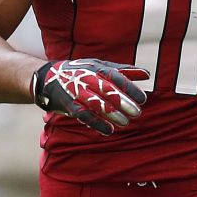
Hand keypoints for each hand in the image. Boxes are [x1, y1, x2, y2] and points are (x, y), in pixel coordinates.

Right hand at [32, 59, 148, 134]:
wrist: (49, 78)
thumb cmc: (82, 71)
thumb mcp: (101, 67)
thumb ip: (124, 71)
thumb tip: (147, 74)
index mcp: (97, 68)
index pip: (116, 77)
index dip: (130, 88)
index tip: (143, 99)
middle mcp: (86, 78)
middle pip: (107, 90)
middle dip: (123, 102)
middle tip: (137, 113)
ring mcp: (76, 91)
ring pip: (95, 103)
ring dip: (111, 114)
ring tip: (125, 122)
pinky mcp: (69, 105)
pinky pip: (84, 115)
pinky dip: (96, 123)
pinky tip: (109, 130)